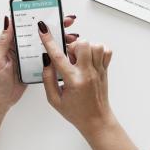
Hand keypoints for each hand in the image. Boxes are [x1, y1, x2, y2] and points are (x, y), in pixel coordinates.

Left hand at [0, 14, 77, 113]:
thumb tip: (8, 20)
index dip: (38, 16)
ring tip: (71, 37)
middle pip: (39, 33)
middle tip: (67, 22)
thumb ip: (3, 41)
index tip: (51, 12)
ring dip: (58, 39)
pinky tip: (66, 51)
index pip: (26, 24)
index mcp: (10, 42)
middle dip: (54, 26)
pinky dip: (57, 53)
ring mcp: (28, 56)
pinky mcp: (34, 66)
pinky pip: (47, 57)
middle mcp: (20, 47)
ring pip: (45, 44)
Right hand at [38, 22, 136, 149]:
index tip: (43, 29)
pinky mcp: (105, 70)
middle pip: (82, 45)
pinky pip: (106, 51)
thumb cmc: (75, 112)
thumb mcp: (54, 100)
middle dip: (72, 46)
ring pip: (95, 45)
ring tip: (79, 59)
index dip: (49, 41)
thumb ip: (48, 79)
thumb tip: (46, 61)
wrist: (96, 120)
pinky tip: (89, 59)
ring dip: (85, 48)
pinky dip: (97, 50)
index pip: (59, 57)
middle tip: (68, 57)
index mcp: (73, 81)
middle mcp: (88, 73)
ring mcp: (99, 70)